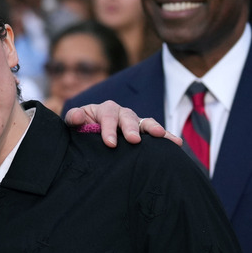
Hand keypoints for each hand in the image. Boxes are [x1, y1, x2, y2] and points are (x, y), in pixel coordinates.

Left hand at [64, 100, 182, 147]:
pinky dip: (166, 137)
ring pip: (145, 123)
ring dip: (154, 129)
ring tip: (161, 136)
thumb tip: (78, 116)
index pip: (107, 116)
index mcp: (105, 109)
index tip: (109, 143)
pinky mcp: (143, 133)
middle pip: (128, 118)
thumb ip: (74, 118)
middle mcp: (122, 113)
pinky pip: (156, 134)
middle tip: (133, 140)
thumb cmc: (82, 128)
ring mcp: (135, 122)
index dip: (108, 129)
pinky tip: (177, 143)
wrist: (90, 135)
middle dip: (131, 128)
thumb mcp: (75, 123)